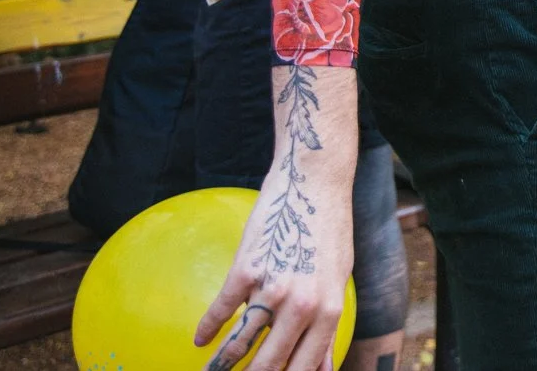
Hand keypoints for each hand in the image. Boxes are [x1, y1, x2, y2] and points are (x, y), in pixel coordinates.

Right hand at [196, 165, 352, 370]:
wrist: (314, 185)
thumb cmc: (329, 233)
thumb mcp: (338, 282)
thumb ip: (327, 328)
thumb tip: (321, 369)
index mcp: (329, 311)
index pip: (302, 368)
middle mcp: (302, 306)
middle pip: (269, 365)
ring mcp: (272, 289)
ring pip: (240, 345)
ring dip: (220, 365)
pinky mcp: (246, 270)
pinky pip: (220, 310)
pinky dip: (207, 329)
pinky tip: (199, 340)